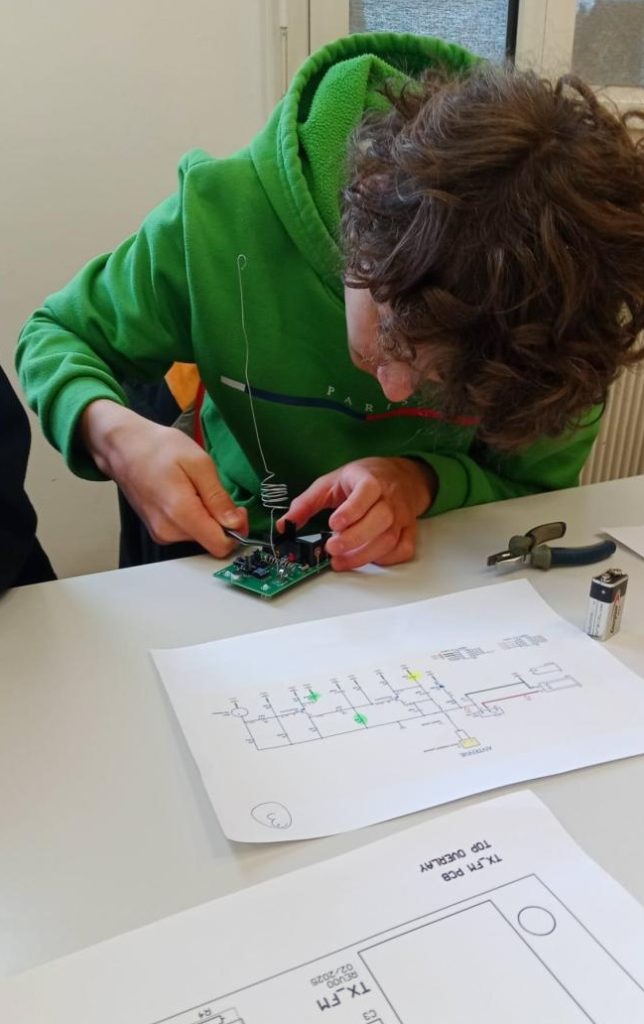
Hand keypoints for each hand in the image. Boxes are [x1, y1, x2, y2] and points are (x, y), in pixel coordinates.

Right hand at [80, 400, 247, 557]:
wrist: (124, 448)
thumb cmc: (158, 449)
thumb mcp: (199, 463)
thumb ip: (218, 498)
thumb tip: (235, 523)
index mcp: (180, 513)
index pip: (219, 545)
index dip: (236, 530)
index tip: (238, 510)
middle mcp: (168, 531)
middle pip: (211, 540)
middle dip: (220, 520)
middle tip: (211, 489)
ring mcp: (160, 533)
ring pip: (200, 536)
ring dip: (205, 516)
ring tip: (192, 488)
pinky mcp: (158, 532)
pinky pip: (187, 531)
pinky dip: (193, 517)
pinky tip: (183, 494)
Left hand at [278, 457, 434, 570]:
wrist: (402, 476)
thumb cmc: (364, 479)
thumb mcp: (332, 482)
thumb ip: (307, 502)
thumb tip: (284, 525)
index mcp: (371, 481)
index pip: (366, 493)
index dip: (351, 510)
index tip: (333, 524)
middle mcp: (390, 499)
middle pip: (380, 520)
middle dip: (354, 538)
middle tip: (332, 548)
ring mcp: (402, 517)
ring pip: (389, 539)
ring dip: (363, 554)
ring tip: (339, 560)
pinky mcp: (408, 531)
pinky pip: (402, 549)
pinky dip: (385, 559)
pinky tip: (365, 558)